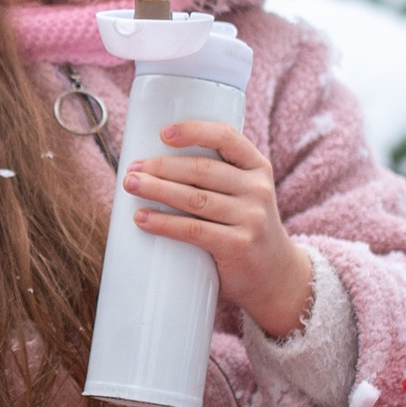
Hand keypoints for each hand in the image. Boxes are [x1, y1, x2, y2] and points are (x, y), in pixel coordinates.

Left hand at [125, 121, 314, 337]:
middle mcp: (257, 189)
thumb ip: (216, 179)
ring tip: (130, 186)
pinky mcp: (238, 245)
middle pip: (201, 169)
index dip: (193, 130)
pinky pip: (194, 230)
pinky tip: (142, 219)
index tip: (162, 134)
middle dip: (161, 167)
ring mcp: (251, 217)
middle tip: (132, 169)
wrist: (275, 276)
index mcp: (257, 167)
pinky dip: (164, 223)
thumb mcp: (244, 195)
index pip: (226, 137)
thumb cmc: (244, 228)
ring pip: (194, 198)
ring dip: (156, 190)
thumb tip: (153, 165)